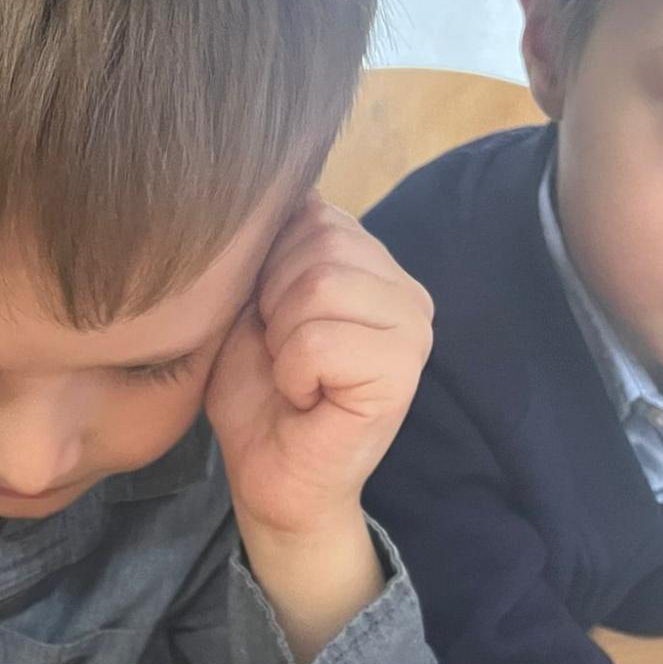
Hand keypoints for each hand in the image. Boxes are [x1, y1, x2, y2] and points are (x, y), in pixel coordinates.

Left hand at [205, 195, 432, 541]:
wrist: (271, 478)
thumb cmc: (259, 396)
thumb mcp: (250, 304)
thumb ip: (272, 246)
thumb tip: (288, 185)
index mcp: (371, 264)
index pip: (311, 214)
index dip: (266, 270)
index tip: (271, 324)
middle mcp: (404, 287)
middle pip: (317, 243)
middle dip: (273, 303)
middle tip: (283, 357)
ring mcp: (412, 327)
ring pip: (318, 286)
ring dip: (283, 339)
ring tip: (294, 375)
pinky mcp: (402, 371)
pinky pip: (319, 338)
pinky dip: (292, 372)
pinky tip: (305, 397)